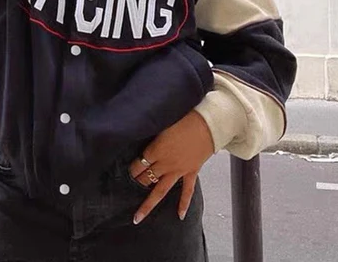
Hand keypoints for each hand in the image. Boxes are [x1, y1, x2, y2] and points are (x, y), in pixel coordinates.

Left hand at [128, 110, 214, 224]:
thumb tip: (143, 135)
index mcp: (155, 150)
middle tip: (131, 186)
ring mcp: (178, 170)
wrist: (208, 124)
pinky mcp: (191, 172)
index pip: (138, 164)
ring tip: (137, 218)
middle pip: (146, 178)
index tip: (129, 170)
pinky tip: (180, 216)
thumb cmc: (184, 118)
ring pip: (160, 190)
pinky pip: (187, 191)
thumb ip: (153, 134)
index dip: (132, 168)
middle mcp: (165, 163)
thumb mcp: (163, 123)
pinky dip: (184, 204)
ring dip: (148, 204)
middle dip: (137, 182)